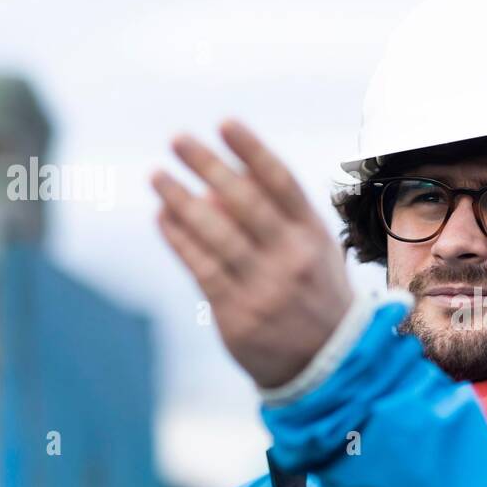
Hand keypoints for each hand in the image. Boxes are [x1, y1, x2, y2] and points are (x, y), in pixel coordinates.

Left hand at [151, 119, 353, 388]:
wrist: (329, 362)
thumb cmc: (315, 294)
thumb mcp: (317, 252)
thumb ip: (283, 216)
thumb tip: (234, 174)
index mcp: (313, 236)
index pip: (281, 183)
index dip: (251, 151)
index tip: (224, 123)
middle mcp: (291, 258)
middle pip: (244, 202)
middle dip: (208, 165)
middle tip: (177, 139)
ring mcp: (265, 286)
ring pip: (216, 234)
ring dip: (181, 200)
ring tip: (157, 175)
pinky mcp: (238, 313)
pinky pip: (202, 268)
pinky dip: (179, 239)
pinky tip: (162, 217)